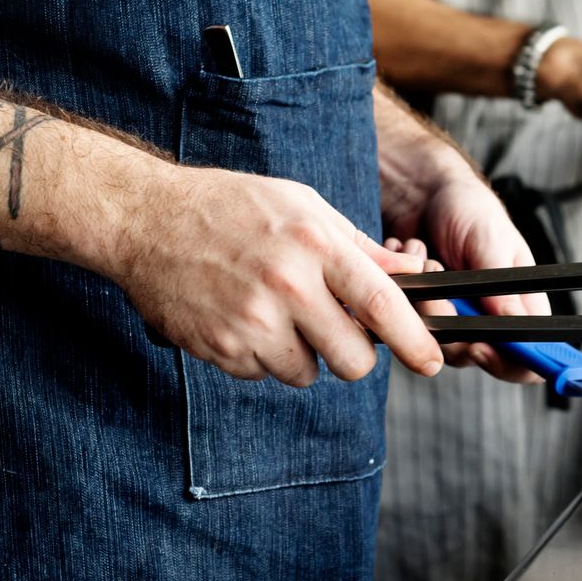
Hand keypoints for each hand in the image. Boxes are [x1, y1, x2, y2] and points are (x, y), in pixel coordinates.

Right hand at [104, 158, 443, 387]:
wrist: (147, 220)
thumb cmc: (232, 207)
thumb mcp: (304, 206)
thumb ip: (358, 246)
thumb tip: (412, 277)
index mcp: (316, 244)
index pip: (383, 304)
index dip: (416, 340)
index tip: (433, 361)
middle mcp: (288, 286)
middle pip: (353, 359)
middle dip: (355, 357)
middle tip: (341, 338)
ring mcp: (252, 322)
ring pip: (307, 373)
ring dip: (303, 355)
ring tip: (276, 313)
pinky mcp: (221, 348)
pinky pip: (264, 374)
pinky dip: (262, 357)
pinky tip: (242, 318)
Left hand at [390, 170, 551, 384]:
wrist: (424, 193)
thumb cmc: (469, 210)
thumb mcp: (490, 241)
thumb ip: (500, 285)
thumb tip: (516, 326)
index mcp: (519, 306)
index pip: (525, 357)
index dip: (507, 363)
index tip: (479, 345)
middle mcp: (486, 319)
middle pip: (471, 356)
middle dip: (449, 324)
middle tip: (437, 282)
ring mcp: (450, 319)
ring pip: (432, 341)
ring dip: (424, 299)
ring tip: (424, 257)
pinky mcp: (418, 313)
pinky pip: (401, 323)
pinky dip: (401, 289)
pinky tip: (407, 255)